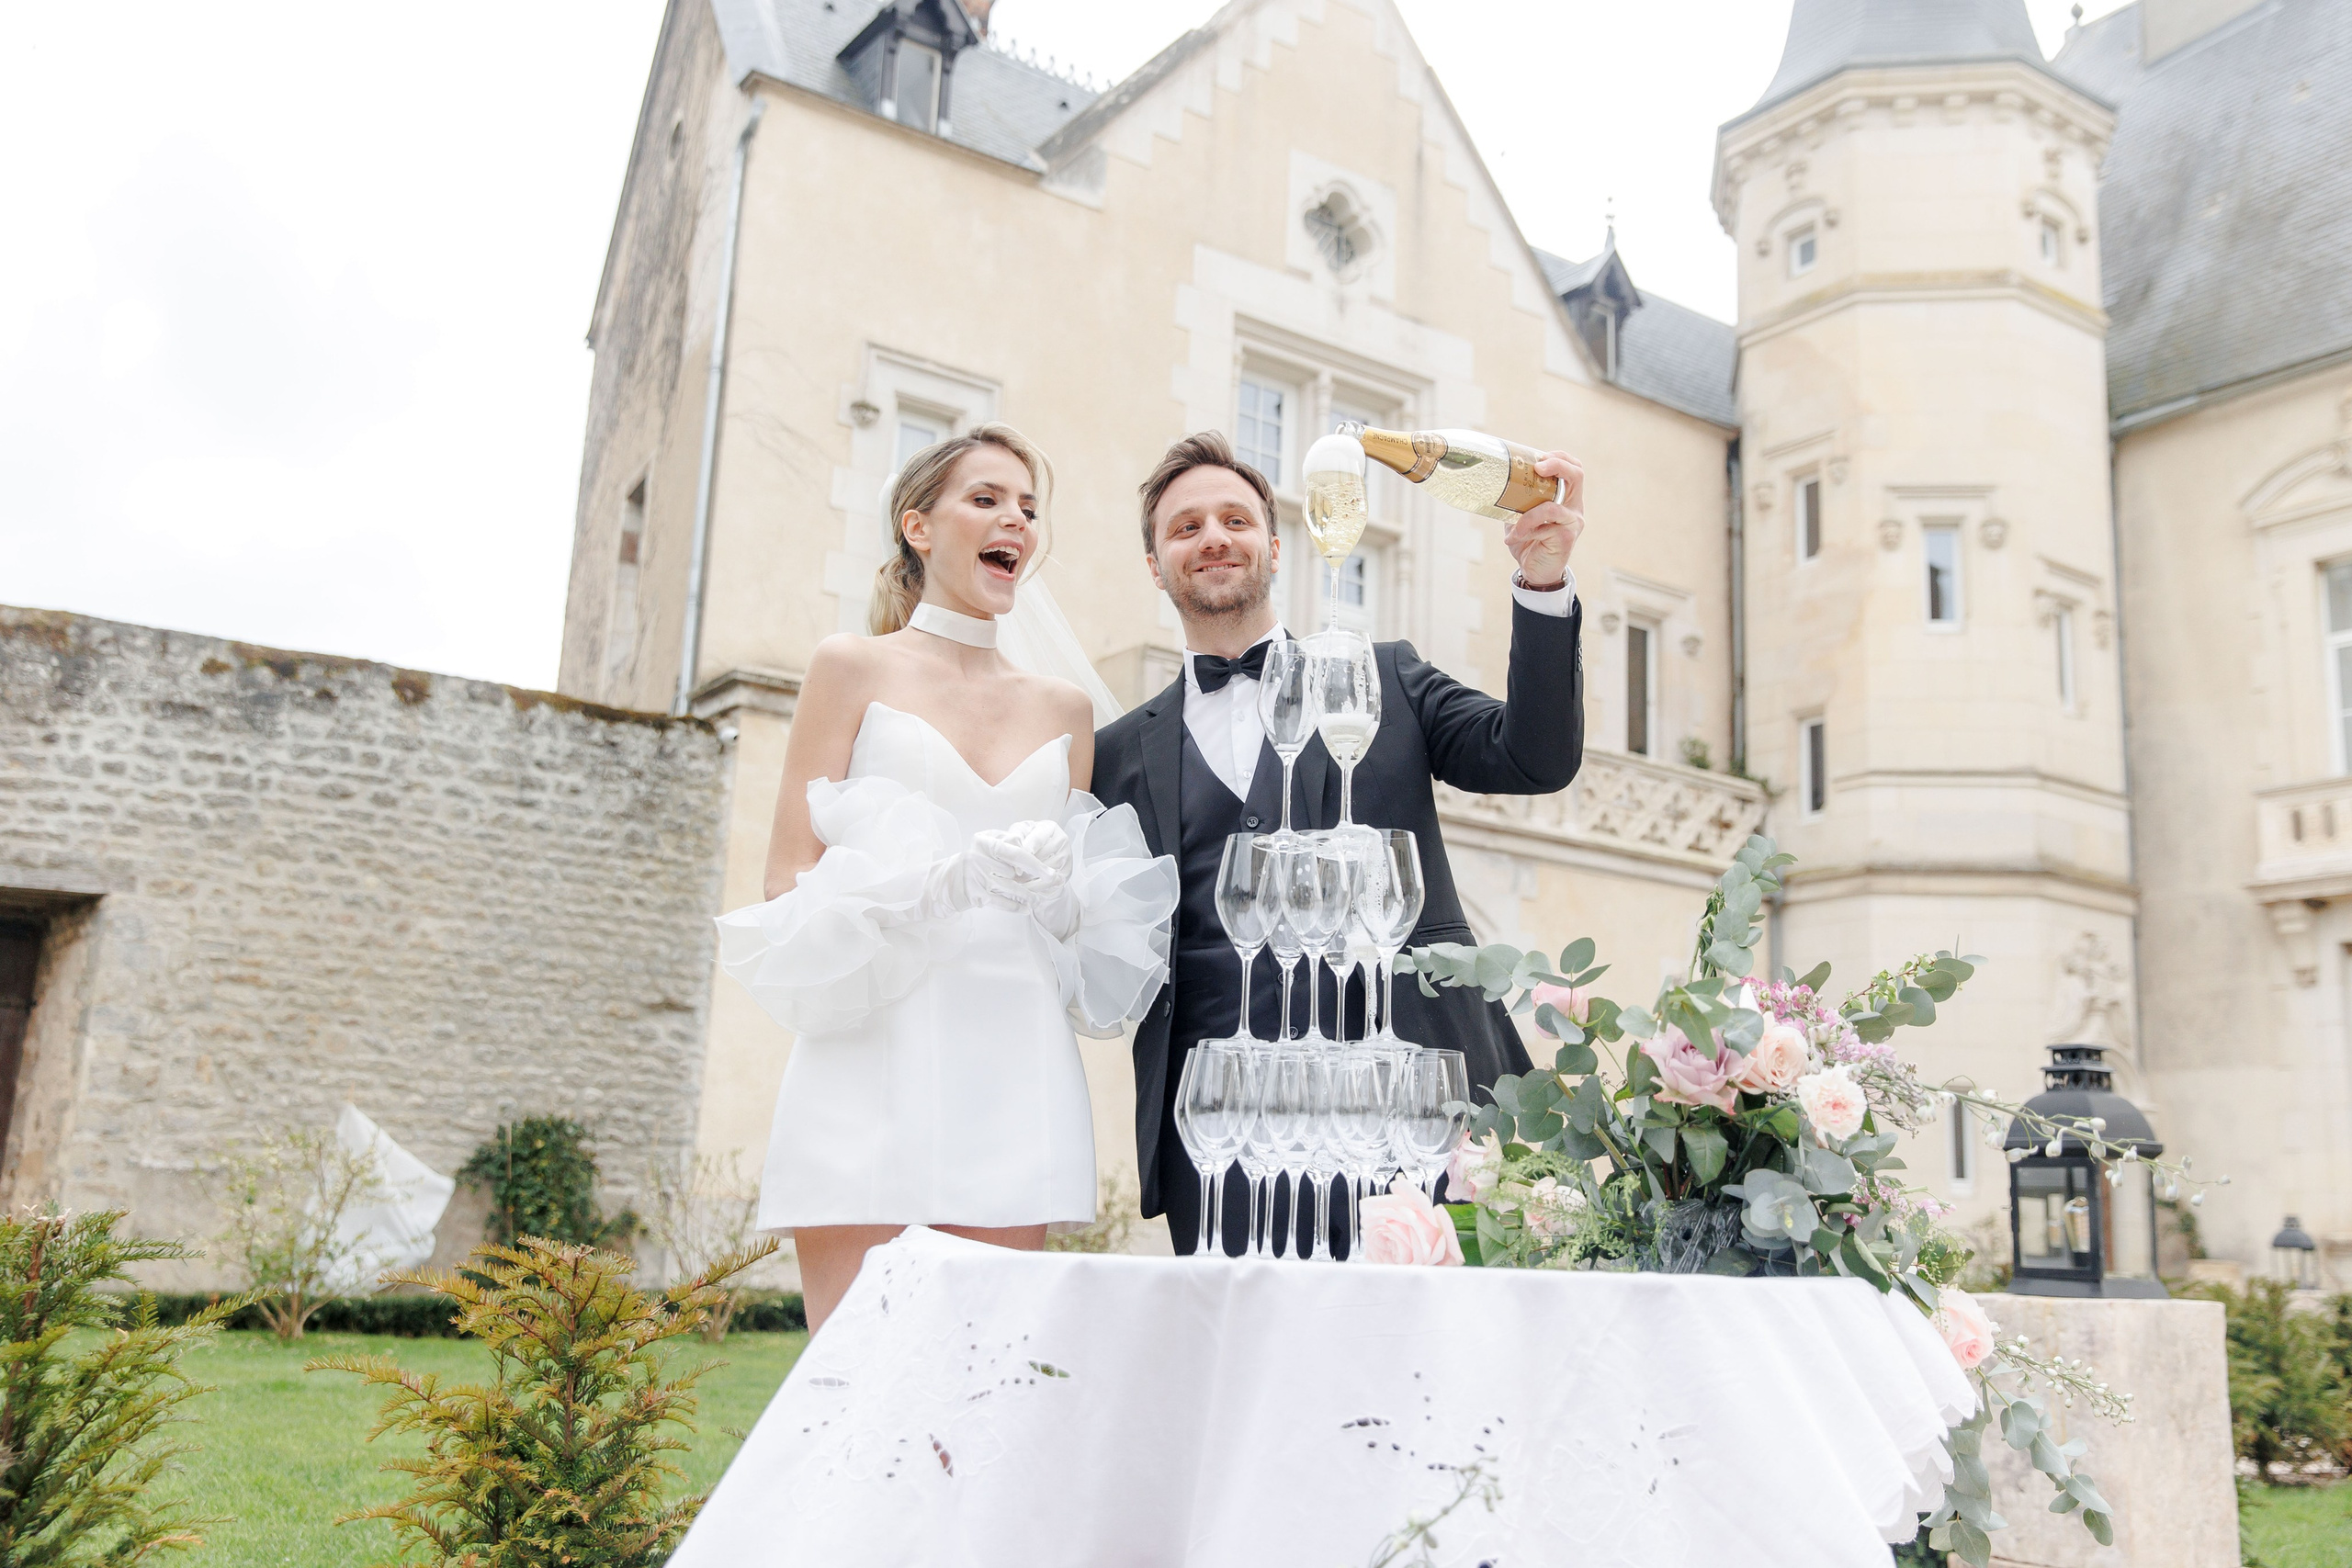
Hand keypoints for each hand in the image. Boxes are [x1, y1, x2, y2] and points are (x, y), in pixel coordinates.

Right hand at [965, 820, 1073, 910]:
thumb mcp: (988, 843)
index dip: (1032, 862)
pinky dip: (1016, 907)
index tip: (1047, 871)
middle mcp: (978, 858)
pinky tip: (1026, 909)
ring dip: (1029, 896)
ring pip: (1011, 888)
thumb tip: (1029, 852)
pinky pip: (1001, 903)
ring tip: (1039, 899)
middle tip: (1053, 883)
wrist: (948, 880)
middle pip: (1014, 871)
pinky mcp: (976, 895)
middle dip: (1034, 879)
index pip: (1014, 851)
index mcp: (984, 842)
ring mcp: (977, 878)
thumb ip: (1008, 841)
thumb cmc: (975, 860)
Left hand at [1504, 452, 1584, 591]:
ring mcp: (1573, 522)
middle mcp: (1575, 507)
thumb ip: (1516, 499)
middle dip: (1557, 465)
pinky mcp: (1567, 538)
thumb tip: (1493, 480)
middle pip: (1576, 475)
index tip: (1539, 457)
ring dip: (1527, 514)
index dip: (1559, 457)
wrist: (1535, 571)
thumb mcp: (1521, 515)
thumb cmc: (1529, 541)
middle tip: (1537, 467)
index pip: (1573, 468)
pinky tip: (1513, 539)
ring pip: (1553, 506)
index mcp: (1567, 497)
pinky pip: (1544, 526)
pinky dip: (1525, 529)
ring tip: (1512, 526)